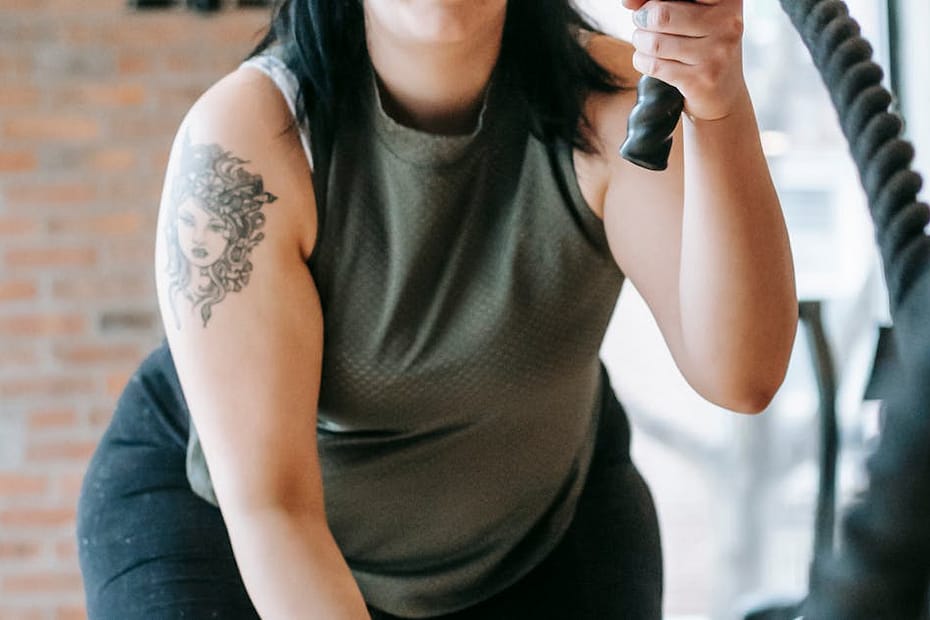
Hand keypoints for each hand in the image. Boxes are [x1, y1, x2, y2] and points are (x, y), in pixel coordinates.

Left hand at [621, 0, 746, 121]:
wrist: (723, 95)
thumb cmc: (701, 48)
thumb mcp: (692, 17)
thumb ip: (662, 2)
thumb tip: (628, 2)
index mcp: (726, 0)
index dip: (651, 0)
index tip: (639, 6)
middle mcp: (727, 23)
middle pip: (660, 14)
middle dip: (642, 20)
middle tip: (644, 25)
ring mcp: (716, 53)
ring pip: (654, 43)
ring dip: (640, 42)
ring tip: (647, 44)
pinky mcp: (701, 80)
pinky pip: (654, 65)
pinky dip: (642, 61)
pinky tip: (649, 61)